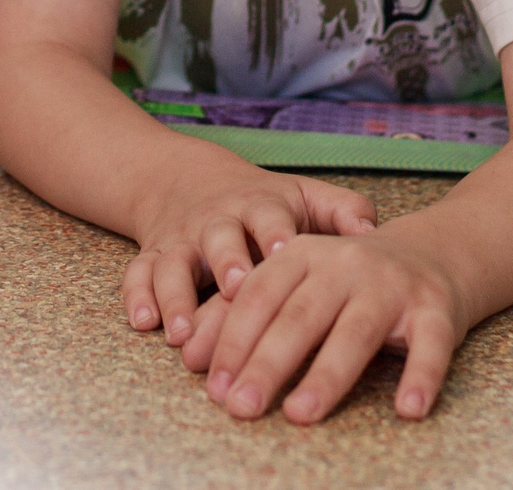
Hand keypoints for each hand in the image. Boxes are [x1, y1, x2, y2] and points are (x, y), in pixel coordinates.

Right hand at [124, 168, 377, 338]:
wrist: (186, 180)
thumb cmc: (262, 204)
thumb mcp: (303, 196)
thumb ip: (340, 210)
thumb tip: (375, 231)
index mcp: (257, 205)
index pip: (266, 216)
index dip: (272, 233)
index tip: (281, 251)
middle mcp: (215, 222)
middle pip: (217, 238)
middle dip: (224, 262)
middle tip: (234, 289)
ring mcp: (180, 240)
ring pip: (173, 263)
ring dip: (176, 296)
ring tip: (182, 332)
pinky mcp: (153, 256)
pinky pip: (137, 274)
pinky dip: (137, 297)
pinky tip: (145, 324)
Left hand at [182, 228, 464, 423]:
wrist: (433, 251)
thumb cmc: (345, 280)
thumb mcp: (293, 282)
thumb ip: (242, 315)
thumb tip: (192, 361)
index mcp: (300, 255)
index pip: (257, 297)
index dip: (233, 340)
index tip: (213, 386)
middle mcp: (344, 264)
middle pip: (300, 317)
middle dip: (266, 363)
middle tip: (241, 407)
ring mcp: (391, 285)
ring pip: (356, 332)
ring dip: (327, 375)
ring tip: (300, 413)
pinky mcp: (436, 308)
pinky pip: (430, 345)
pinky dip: (422, 376)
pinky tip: (408, 409)